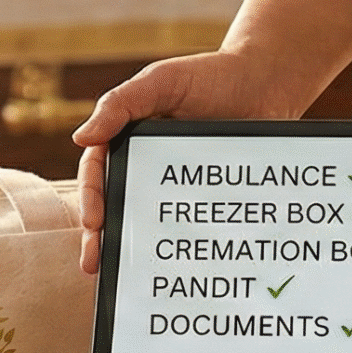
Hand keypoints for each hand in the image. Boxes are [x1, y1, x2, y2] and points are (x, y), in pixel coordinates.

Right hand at [73, 50, 295, 272]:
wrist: (270, 83)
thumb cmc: (212, 74)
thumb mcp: (163, 80)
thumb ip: (122, 103)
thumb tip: (81, 138)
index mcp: (128, 138)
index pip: (98, 172)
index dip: (92, 199)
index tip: (93, 224)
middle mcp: (147, 165)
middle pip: (116, 204)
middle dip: (100, 236)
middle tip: (93, 264)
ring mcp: (178, 184)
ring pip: (149, 220)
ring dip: (131, 248)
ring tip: (120, 277)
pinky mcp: (208, 198)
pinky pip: (190, 225)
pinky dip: (177, 249)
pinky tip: (173, 270)